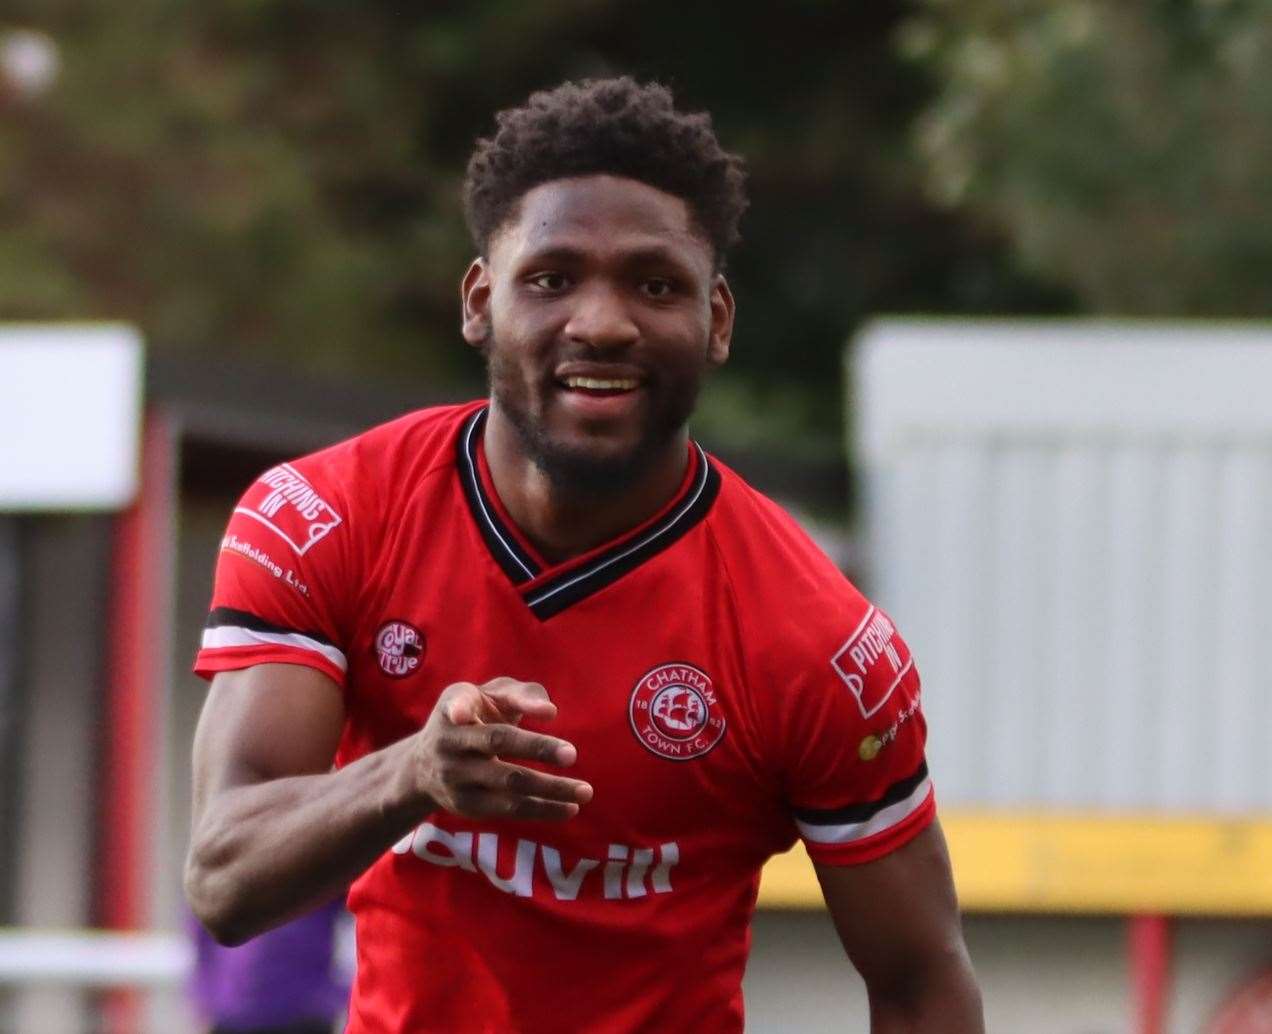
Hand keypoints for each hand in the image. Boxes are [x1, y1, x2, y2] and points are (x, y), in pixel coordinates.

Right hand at [411, 677, 591, 821]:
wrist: (424, 764)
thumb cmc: (473, 716)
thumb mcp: (489, 696)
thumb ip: (521, 695)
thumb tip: (549, 712)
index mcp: (454, 705)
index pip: (458, 704)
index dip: (460, 708)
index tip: (463, 713)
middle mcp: (449, 741)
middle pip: (496, 741)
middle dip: (535, 747)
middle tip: (572, 754)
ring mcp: (456, 777)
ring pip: (508, 782)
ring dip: (549, 789)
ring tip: (585, 792)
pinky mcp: (467, 806)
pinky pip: (509, 809)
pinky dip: (541, 809)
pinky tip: (569, 808)